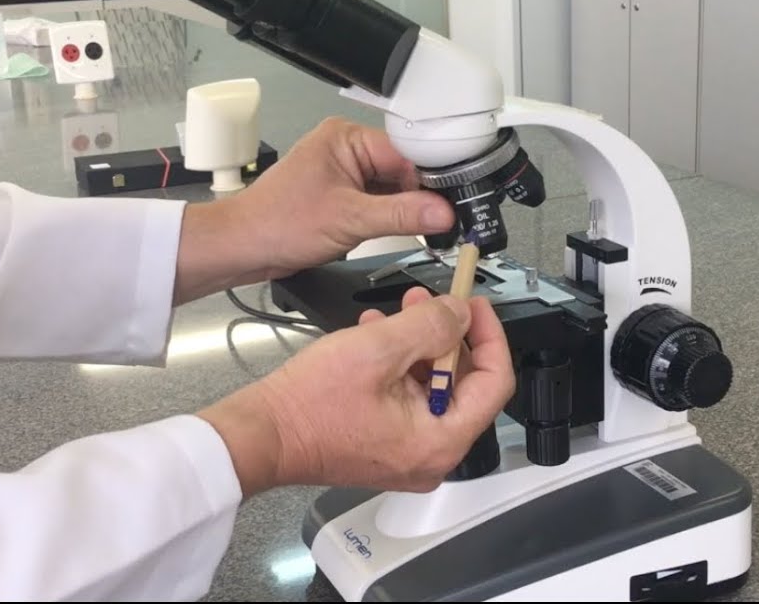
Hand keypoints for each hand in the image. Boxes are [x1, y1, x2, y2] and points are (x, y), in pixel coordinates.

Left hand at [173, 118, 454, 302]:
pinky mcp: (339, 194)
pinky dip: (385, 219)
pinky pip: (376, 202)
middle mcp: (345, 148)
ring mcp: (342, 172)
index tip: (451, 206)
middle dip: (415, 199)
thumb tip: (443, 212)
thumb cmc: (277, 223)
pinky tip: (387, 232)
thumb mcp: (350, 219)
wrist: (242, 248)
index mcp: (346, 137)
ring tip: (409, 230)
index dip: (429, 182)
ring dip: (399, 211)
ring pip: (390, 189)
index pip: (406, 153)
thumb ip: (402, 214)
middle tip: (437, 224)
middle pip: (402, 170)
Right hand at [197, 287, 514, 496]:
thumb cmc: (310, 405)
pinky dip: (398, 366)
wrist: (262, 435)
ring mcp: (406, 455)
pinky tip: (376, 336)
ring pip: (432, 388)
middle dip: (447, 335)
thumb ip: (431, 325)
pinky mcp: (384, 446)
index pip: (495, 383)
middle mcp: (430, 457)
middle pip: (463, 384)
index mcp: (441, 441)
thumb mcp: (379, 348)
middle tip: (432, 300)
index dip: (490, 336)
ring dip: (419, 344)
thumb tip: (461, 313)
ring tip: (397, 313)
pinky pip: (407, 401)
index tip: (475, 305)